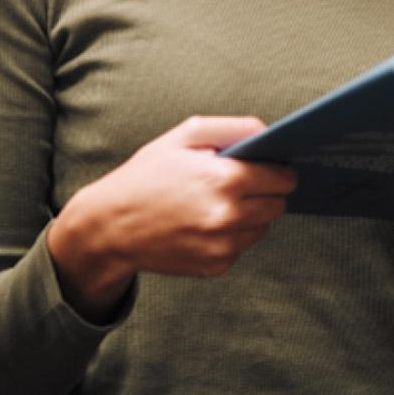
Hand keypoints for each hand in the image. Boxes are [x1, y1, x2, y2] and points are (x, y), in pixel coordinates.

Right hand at [48, 116, 297, 320]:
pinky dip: (231, 237)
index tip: (272, 168)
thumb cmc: (146, 176)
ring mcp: (223, 245)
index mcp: (225, 179)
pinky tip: (203, 225)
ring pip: (263, 227)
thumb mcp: (183, 137)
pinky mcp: (215, 266)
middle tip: (241, 185)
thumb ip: (231, 128)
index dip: (279, 170)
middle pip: (278, 204)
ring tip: (216, 204)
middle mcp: (228, 216)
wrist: (110, 227)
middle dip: (266, 192)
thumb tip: (268, 133)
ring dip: (250, 216)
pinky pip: (241, 247)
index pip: (283, 178)